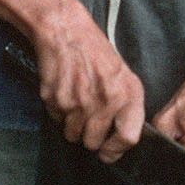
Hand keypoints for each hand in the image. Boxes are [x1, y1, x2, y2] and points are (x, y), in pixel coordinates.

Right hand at [30, 6, 144, 161]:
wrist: (66, 31)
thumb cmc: (95, 53)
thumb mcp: (124, 75)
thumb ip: (127, 106)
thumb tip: (124, 138)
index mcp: (127, 94)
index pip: (128, 137)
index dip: (117, 150)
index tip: (109, 152)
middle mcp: (105, 100)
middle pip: (94, 142)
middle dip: (90, 137)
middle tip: (88, 119)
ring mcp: (79, 102)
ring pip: (73, 136)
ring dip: (73, 125)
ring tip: (76, 102)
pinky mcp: (56, 100)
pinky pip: (57, 121)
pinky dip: (59, 112)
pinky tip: (65, 92)